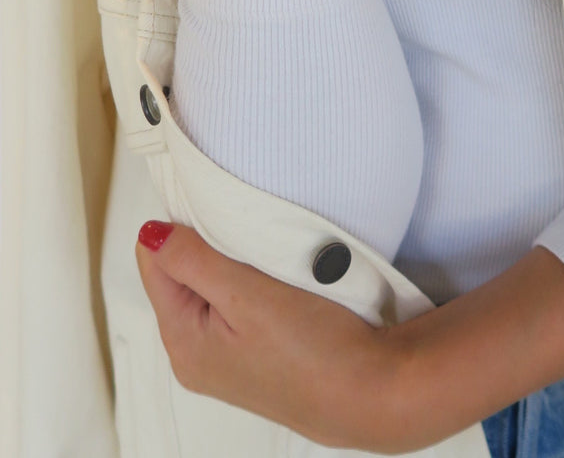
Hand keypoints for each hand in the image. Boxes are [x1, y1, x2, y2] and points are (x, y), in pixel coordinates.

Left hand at [135, 224, 402, 452]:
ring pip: (212, 287)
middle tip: (251, 239)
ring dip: (235, 265)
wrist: (371, 392)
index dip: (183, 228)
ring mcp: (226, 359)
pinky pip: (237, 305)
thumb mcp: (245, 294)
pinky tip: (278, 283)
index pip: (156, 264)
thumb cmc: (314, 350)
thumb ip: (192, 261)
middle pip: (182, 276)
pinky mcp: (255, 356)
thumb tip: (149, 234)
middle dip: (209, 247)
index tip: (221, 214)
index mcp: (182, 342)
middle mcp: (195, 357)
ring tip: (269, 261)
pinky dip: (252, 284)